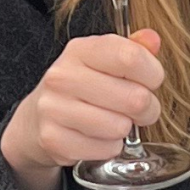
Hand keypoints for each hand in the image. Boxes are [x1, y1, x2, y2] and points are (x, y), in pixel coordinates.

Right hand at [1, 27, 164, 179]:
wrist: (37, 118)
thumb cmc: (82, 87)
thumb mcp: (105, 61)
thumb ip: (133, 49)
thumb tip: (152, 39)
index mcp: (80, 49)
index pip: (131, 57)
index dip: (153, 74)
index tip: (151, 81)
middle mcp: (62, 76)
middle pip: (134, 97)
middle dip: (147, 108)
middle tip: (138, 109)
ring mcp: (54, 108)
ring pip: (120, 127)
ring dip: (126, 129)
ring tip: (115, 122)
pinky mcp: (53, 139)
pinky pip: (106, 149)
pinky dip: (110, 147)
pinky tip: (99, 137)